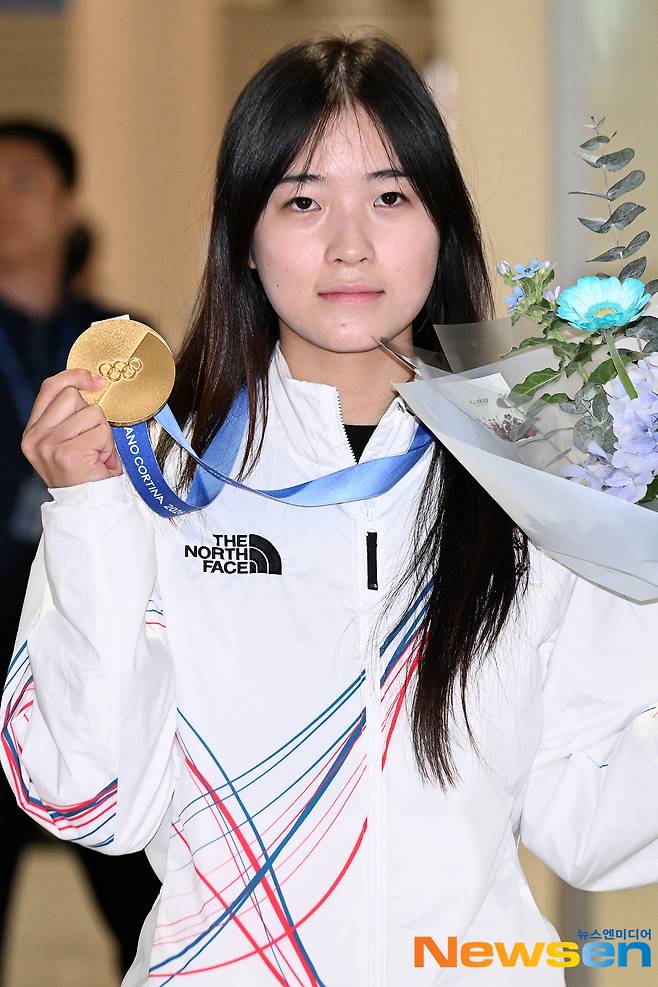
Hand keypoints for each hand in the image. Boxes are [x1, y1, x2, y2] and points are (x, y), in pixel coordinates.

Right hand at [21, 369, 123, 487]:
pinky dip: (108, 446)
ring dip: (103, 433)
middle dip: (92, 416)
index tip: (95, 380)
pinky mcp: (68, 453)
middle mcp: (35, 437)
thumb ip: (71, 415)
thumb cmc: (85, 475)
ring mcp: (49, 445)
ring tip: (97, 455)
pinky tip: (100, 462)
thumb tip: (92, 383)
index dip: (74, 377)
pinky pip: (102, 432)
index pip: (50, 388)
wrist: (88, 509)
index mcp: (33, 432)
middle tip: (93, 442)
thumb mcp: (70, 441)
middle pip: (73, 396)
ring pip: (91, 413)